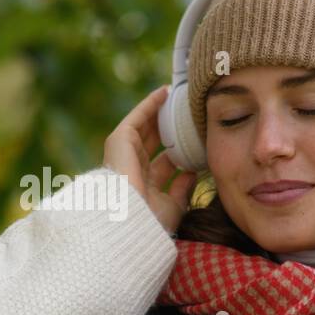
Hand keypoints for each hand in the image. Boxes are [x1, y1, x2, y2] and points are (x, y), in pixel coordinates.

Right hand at [103, 85, 197, 234]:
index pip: (162, 163)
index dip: (178, 151)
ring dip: (160, 112)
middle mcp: (133, 169)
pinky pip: (137, 117)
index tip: (195, 140)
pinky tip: (165, 93)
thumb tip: (192, 173)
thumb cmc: (150, 221)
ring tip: (177, 96)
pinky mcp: (119, 140)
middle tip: (186, 113)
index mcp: (144, 187)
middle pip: (153, 142)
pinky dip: (150, 104)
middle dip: (169, 128)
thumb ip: (181, 190)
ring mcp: (124, 154)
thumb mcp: (172, 207)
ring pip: (144, 127)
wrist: (128, 219)